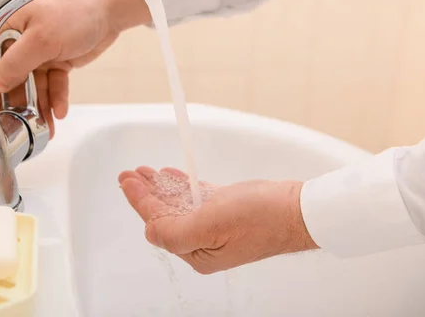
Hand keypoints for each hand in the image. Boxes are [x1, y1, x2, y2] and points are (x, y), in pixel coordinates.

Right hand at [0, 0, 150, 135]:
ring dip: (40, 106)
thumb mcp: (40, 39)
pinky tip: (60, 112)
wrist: (111, 8)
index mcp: (9, 27)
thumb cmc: (75, 10)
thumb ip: (16, 63)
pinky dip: (57, 97)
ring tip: (46, 128)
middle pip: (14, 78)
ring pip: (36, 84)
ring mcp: (41, 51)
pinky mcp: (59, 59)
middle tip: (23, 127)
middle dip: (20, 103)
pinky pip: (54, 83)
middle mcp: (22, 40)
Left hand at [118, 167, 318, 273]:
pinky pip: (196, 197)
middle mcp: (203, 242)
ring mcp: (215, 226)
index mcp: (197, 252)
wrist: (297, 209)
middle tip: (129, 173)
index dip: (140, 201)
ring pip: (179, 203)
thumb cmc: (260, 218)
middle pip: (166, 214)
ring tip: (144, 171)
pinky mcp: (227, 211)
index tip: (127, 180)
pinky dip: (181, 185)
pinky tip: (169, 175)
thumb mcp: (210, 226)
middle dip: (146, 192)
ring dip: (160, 186)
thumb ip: (174, 232)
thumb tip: (149, 230)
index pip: (159, 224)